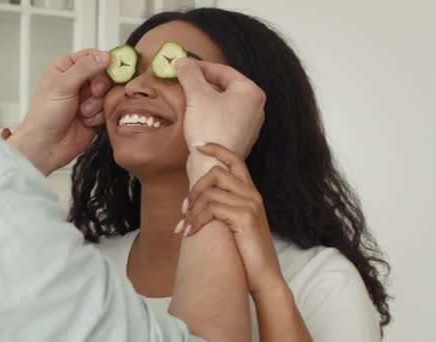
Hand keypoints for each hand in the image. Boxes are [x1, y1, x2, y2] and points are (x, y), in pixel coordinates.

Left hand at [7, 49, 112, 174]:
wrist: (46, 146)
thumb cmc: (44, 116)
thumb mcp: (62, 85)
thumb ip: (85, 68)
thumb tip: (105, 56)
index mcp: (65, 69)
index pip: (92, 56)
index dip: (102, 62)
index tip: (109, 68)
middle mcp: (77, 83)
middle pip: (104, 75)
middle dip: (100, 86)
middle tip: (93, 92)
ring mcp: (87, 99)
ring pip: (107, 94)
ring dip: (97, 104)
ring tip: (82, 112)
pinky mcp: (94, 115)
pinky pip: (107, 110)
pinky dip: (98, 117)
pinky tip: (85, 121)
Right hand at [175, 59, 265, 183]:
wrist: (212, 165)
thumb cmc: (210, 128)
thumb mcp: (197, 95)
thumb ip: (189, 74)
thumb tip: (181, 61)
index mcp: (251, 92)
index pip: (224, 71)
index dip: (201, 66)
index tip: (184, 66)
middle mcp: (255, 108)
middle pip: (224, 87)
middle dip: (202, 83)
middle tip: (183, 80)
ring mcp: (249, 125)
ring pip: (223, 103)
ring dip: (204, 98)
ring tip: (186, 96)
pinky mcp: (239, 139)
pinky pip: (223, 119)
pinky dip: (209, 113)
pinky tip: (194, 115)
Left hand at [182, 143, 285, 297]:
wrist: (264, 278)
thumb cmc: (245, 254)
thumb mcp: (233, 224)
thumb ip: (222, 207)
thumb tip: (196, 198)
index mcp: (250, 193)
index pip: (235, 160)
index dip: (217, 149)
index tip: (198, 146)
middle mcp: (252, 195)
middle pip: (216, 172)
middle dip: (194, 189)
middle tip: (184, 210)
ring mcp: (250, 205)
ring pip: (210, 191)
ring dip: (192, 209)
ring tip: (185, 227)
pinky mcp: (245, 217)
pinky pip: (211, 208)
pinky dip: (196, 220)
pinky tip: (191, 233)